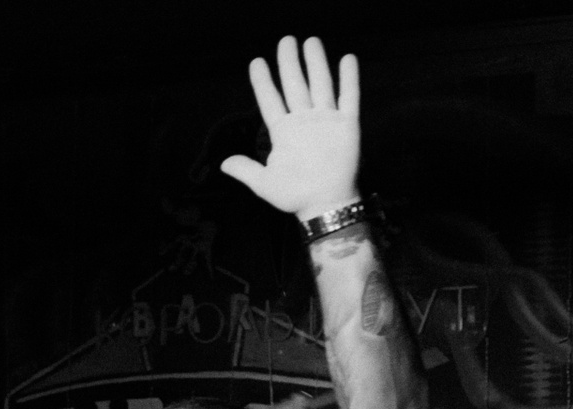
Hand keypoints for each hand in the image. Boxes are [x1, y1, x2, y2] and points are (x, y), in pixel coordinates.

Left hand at [220, 36, 360, 220]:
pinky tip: (346, 59)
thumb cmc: (294, 195)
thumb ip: (245, 169)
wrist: (324, 204)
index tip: (256, 62)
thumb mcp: (263, 183)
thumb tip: (223, 164)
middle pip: (295, 85)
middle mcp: (303, 121)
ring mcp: (325, 120)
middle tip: (286, 40)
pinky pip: (348, 97)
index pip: (270, 100)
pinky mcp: (347, 125)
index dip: (262, 81)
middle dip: (290, 63)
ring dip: (316, 63)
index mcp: (283, 131)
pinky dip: (348, 79)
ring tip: (311, 41)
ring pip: (320, 84)